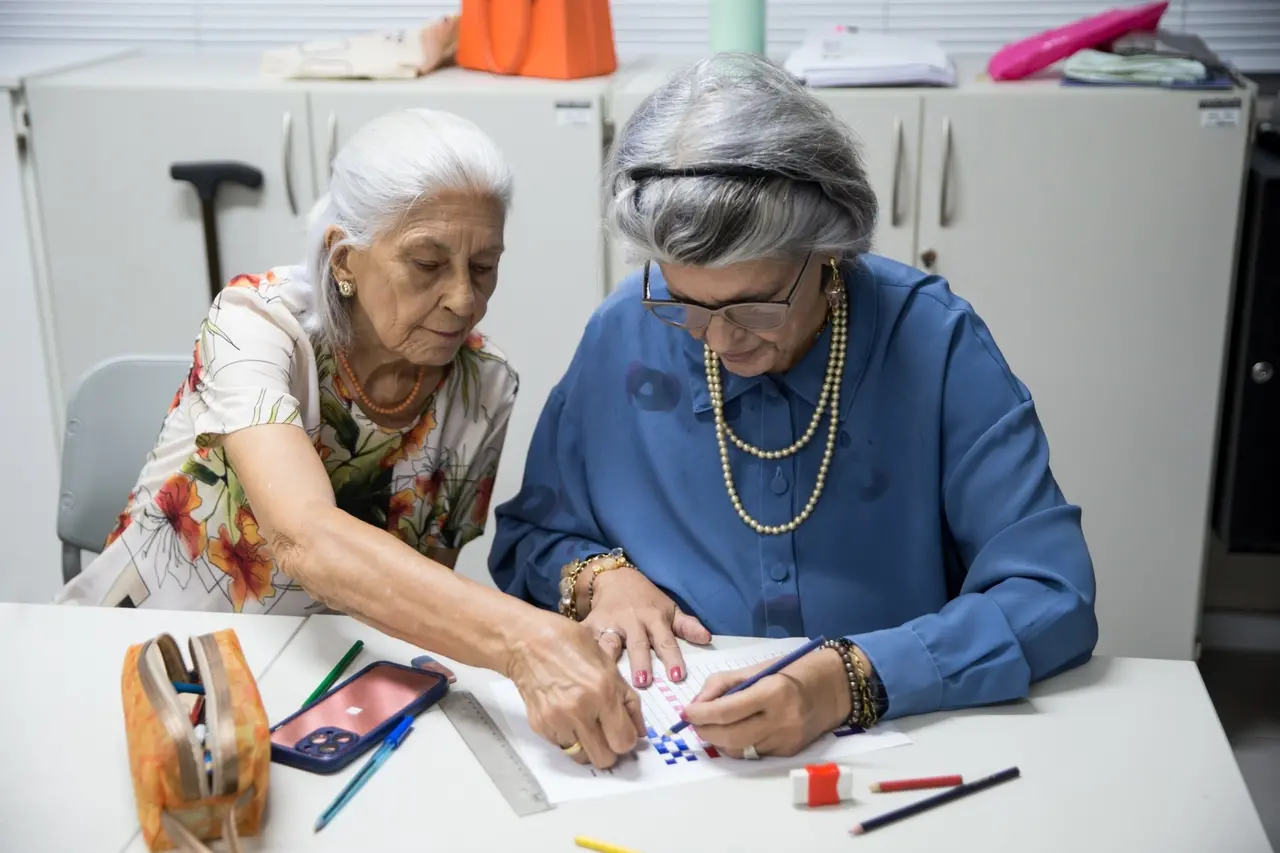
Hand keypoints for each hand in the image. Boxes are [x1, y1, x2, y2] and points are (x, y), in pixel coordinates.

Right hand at [506, 615, 645, 768]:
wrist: (529, 642)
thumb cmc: (570, 645)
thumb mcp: (609, 665)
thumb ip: (628, 700)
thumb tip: (638, 730)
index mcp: (603, 692)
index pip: (624, 741)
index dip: (627, 739)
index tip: (623, 732)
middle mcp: (580, 710)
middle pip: (604, 759)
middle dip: (609, 749)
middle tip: (606, 733)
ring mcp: (558, 720)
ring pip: (582, 757)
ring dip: (587, 746)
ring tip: (585, 724)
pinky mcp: (541, 725)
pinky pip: (562, 746)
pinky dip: (568, 737)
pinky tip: (567, 715)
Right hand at [582, 566, 710, 687]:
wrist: (614, 578)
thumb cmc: (646, 600)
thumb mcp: (668, 609)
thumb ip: (686, 626)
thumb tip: (707, 639)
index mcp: (654, 618)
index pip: (665, 641)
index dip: (672, 658)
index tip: (677, 676)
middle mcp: (632, 620)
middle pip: (637, 644)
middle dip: (640, 662)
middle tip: (643, 681)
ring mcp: (609, 622)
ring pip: (609, 642)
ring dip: (610, 658)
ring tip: (608, 676)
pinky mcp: (589, 624)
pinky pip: (586, 640)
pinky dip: (582, 650)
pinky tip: (580, 665)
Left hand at [680, 646, 854, 757]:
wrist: (832, 688)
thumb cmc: (790, 672)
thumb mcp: (755, 669)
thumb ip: (721, 685)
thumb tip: (696, 706)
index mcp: (772, 692)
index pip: (727, 711)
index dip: (700, 715)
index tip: (685, 713)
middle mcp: (781, 719)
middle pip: (730, 736)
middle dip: (705, 731)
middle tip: (694, 723)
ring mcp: (786, 739)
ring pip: (739, 749)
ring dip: (718, 740)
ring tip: (713, 726)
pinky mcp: (788, 752)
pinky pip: (753, 753)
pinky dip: (738, 744)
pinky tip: (736, 730)